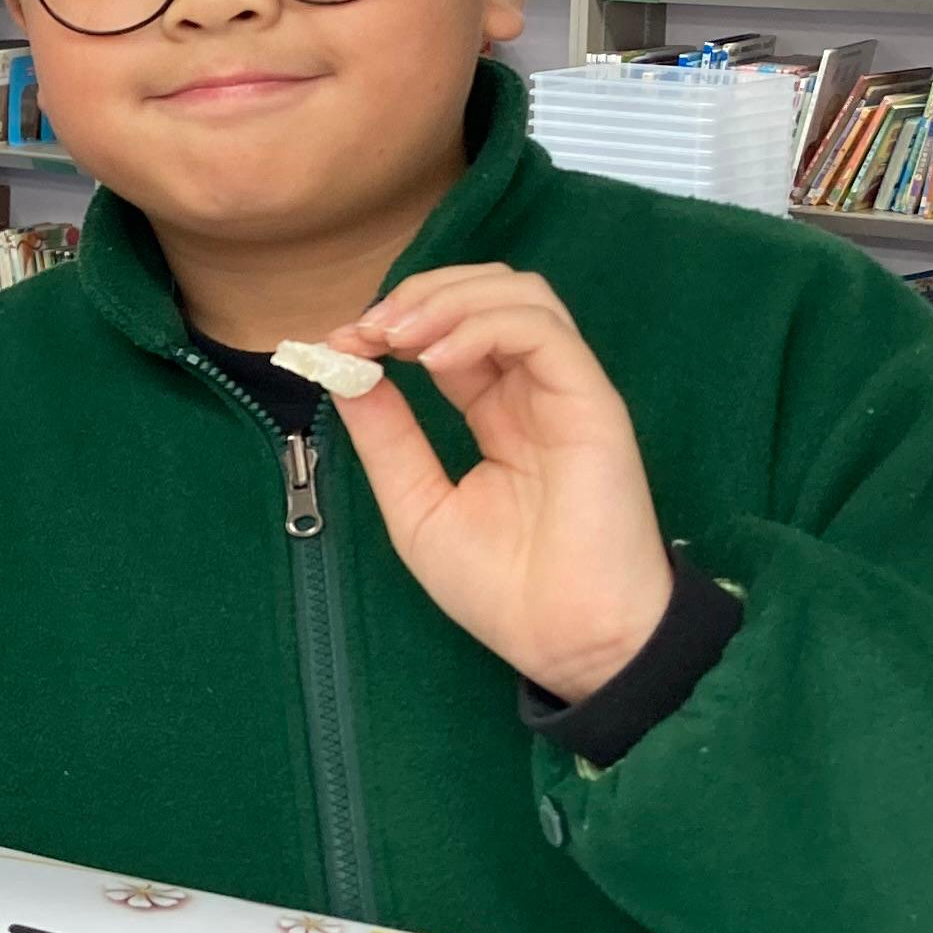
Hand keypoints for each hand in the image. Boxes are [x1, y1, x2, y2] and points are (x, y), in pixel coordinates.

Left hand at [322, 265, 673, 702]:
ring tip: (397, 336)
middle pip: (487, 292)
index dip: (393, 323)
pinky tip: (436, 359)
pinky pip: (543, 331)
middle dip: (419, 294)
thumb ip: (387, 436)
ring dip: (449, 298)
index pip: (448, 333)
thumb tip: (343, 371)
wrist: (565, 639)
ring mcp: (565, 391)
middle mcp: (532, 391)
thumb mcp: (417, 504)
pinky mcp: (592, 401)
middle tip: (367, 329)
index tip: (340, 342)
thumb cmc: (502, 587)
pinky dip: (484, 325)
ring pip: (520, 294)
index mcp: (496, 413)